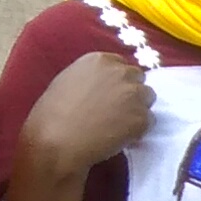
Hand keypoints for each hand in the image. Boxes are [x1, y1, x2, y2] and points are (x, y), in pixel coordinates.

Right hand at [7, 50, 151, 200]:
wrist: (57, 141)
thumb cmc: (52, 114)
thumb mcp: (68, 81)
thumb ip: (91, 78)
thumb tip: (103, 84)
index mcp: (99, 60)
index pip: (121, 65)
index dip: (117, 81)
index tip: (111, 94)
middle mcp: (120, 72)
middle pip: (138, 78)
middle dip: (130, 92)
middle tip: (117, 110)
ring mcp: (134, 94)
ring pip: (147, 99)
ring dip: (137, 109)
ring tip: (118, 125)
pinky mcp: (142, 118)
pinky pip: (148, 122)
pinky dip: (138, 130)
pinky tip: (119, 137)